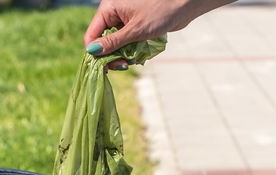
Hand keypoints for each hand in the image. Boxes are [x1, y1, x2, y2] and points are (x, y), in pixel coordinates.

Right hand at [84, 0, 231, 62]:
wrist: (184, 4)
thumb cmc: (161, 12)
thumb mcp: (135, 30)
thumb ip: (113, 42)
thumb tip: (93, 51)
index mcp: (109, 8)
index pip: (92, 34)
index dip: (96, 51)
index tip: (105, 67)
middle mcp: (114, 12)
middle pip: (103, 40)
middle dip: (111, 55)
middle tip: (123, 66)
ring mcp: (124, 19)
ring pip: (115, 43)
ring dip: (122, 54)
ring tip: (133, 60)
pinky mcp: (135, 25)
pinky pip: (126, 41)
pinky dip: (130, 49)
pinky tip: (138, 54)